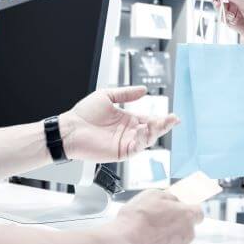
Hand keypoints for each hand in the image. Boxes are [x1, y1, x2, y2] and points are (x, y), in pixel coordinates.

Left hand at [60, 86, 178, 161]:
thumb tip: (144, 90)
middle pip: (152, 131)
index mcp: (127, 120)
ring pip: (147, 140)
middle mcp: (129, 132)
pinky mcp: (120, 152)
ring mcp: (125, 143)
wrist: (70, 128)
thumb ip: (126, 94)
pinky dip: (143, 140)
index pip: (149, 119)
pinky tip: (145, 131)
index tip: (172, 115)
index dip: (161, 118)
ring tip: (161, 123)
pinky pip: (136, 148)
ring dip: (156, 132)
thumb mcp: (107, 96)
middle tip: (173, 119)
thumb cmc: (84, 113)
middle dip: (163, 125)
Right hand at [110, 189, 203, 243]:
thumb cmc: (136, 219)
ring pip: (180, 242)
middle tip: (157, 223)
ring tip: (150, 236)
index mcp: (187, 215)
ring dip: (170, 239)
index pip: (198, 211)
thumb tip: (176, 199)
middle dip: (176, 225)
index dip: (187, 210)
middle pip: (188, 227)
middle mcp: (189, 234)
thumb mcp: (152, 195)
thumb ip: (170, 196)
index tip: (178, 211)